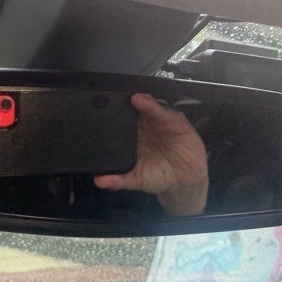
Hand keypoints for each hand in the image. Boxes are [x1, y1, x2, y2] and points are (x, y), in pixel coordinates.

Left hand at [94, 93, 207, 215]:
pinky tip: (140, 100)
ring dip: (135, 101)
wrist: (187, 179)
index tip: (94, 114)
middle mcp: (141, 126)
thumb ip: (119, 181)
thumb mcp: (137, 180)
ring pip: (142, 106)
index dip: (105, 119)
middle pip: (127, 110)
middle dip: (119, 104)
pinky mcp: (172, 118)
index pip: (114, 124)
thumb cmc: (159, 176)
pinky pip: (160, 109)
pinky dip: (150, 104)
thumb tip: (99, 182)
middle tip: (108, 101)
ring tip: (129, 99)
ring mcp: (156, 120)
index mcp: (129, 138)